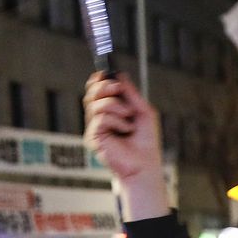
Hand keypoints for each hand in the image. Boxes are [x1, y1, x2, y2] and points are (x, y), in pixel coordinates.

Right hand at [84, 73, 169, 219]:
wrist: (145, 164)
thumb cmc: (145, 141)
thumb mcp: (143, 111)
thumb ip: (131, 94)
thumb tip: (119, 76)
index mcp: (110, 110)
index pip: (96, 90)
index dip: (99, 80)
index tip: (107, 74)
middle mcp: (99, 118)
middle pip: (91, 93)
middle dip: (105, 87)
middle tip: (118, 89)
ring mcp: (95, 128)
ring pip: (96, 104)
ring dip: (116, 106)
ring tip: (128, 118)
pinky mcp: (93, 138)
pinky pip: (100, 118)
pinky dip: (116, 121)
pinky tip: (126, 130)